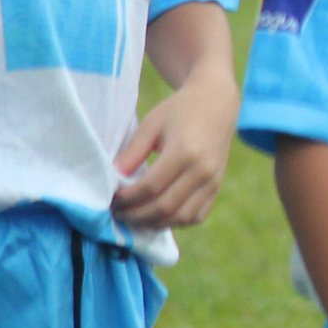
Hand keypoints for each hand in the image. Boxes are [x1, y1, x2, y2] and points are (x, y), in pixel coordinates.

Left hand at [111, 68, 238, 228]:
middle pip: (165, 207)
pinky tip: (157, 216)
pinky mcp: (217, 187)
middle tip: (117, 213)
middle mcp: (203, 170)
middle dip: (136, 215)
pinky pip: (196, 216)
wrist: (217, 104)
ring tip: (135, 217)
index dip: (127, 199)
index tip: (110, 200)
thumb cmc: (179, 111)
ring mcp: (213, 181)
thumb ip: (133, 152)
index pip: (150, 187)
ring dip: (155, 223)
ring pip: (181, 217)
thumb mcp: (151, 124)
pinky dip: (175, 222)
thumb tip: (114, 179)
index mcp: (185, 151)